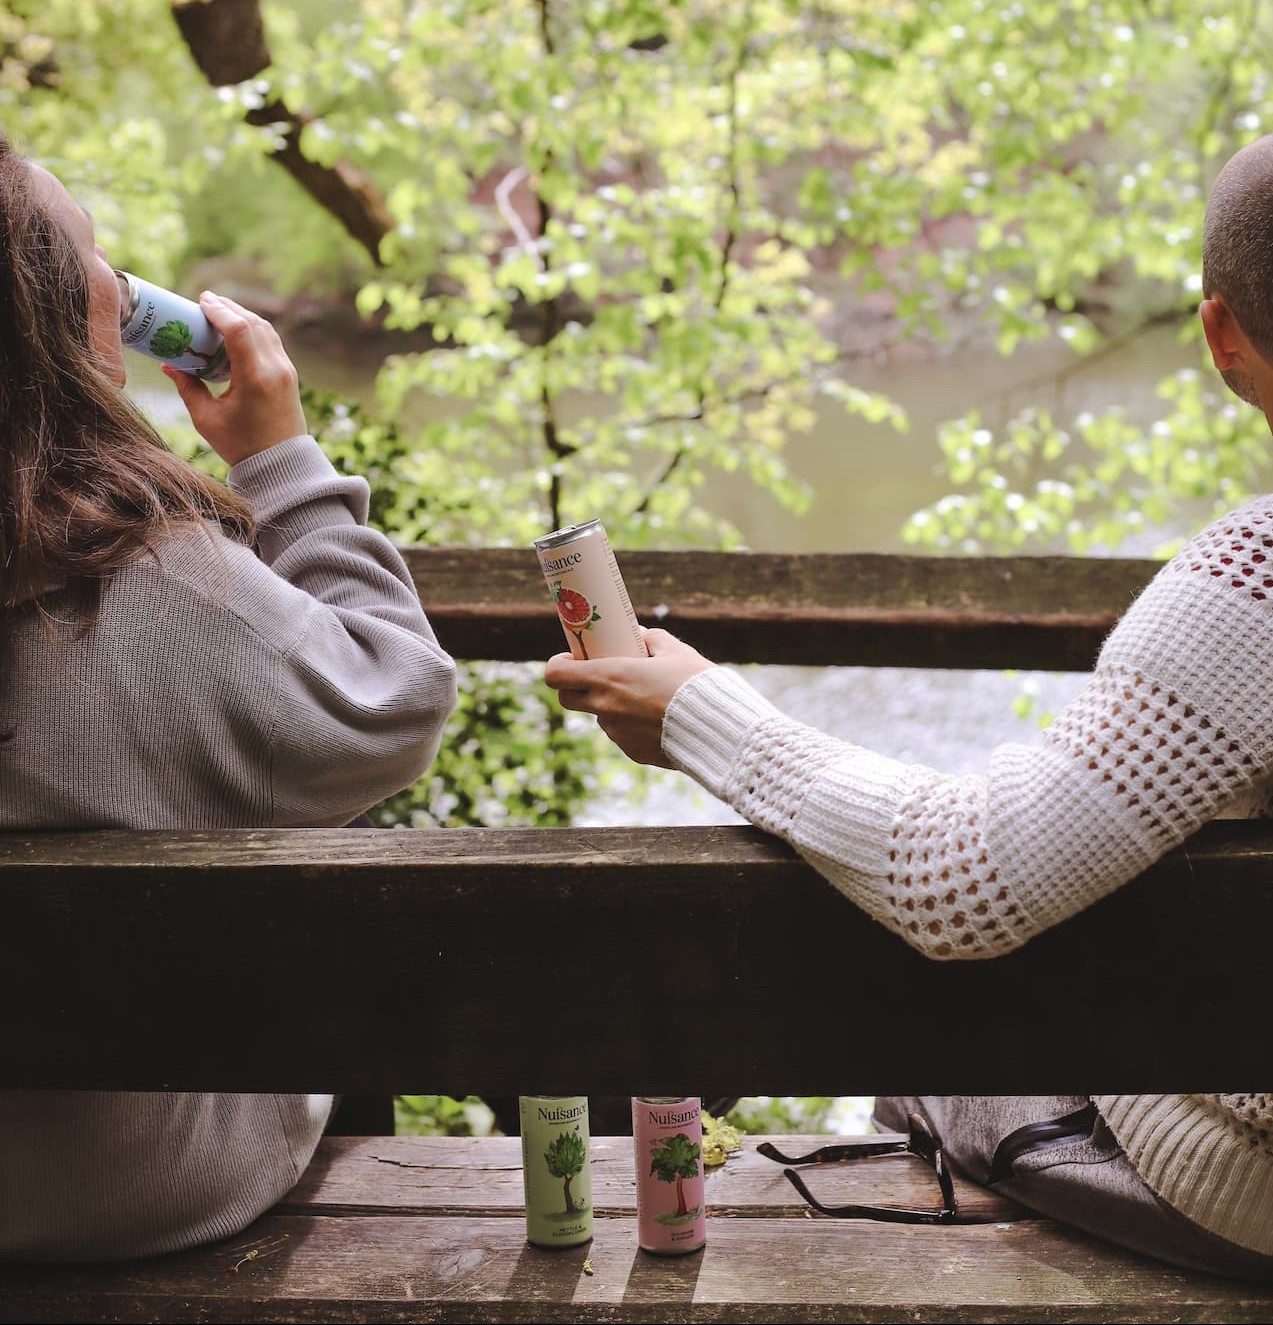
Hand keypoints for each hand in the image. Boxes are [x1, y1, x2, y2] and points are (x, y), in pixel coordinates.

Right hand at [162, 292, 307, 466]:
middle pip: (253, 323)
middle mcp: (276, 370)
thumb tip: (168, 365)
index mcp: (255, 379)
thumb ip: (187, 387)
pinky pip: (272, 342)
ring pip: (266, 329)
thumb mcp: (207, 419)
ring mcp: (287, 371)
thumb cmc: (241, 446)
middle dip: (229, 307)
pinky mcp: (290, 376)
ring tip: (219, 311)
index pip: (239, 330)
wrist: (282, 465)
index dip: (219, 310)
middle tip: (204, 301)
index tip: (200, 301)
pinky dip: (254, 330)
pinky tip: (237, 331)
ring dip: (243, 315)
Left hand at [544, 627, 714, 767]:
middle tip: (597, 676)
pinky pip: (622, 734)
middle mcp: (606, 706)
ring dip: (611, 705)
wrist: (717, 729)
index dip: (558, 665)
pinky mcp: (632, 751)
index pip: (556, 674)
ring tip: (645, 697)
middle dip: (576, 687)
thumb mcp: (675, 650)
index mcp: (610, 677)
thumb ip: (650, 639)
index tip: (571, 659)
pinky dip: (632, 725)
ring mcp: (617, 732)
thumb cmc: (695, 685)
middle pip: (567, 698)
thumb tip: (637, 634)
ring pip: (600, 716)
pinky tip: (658, 718)